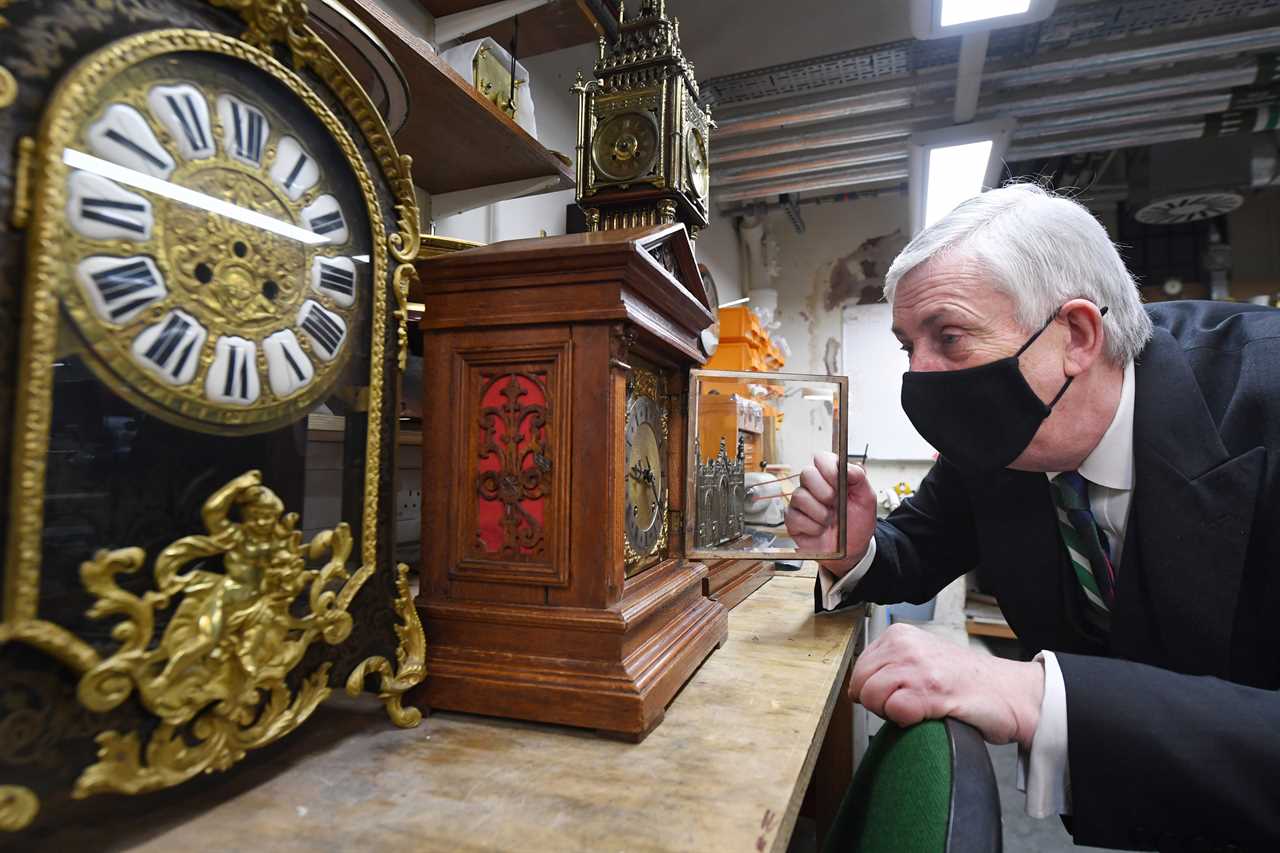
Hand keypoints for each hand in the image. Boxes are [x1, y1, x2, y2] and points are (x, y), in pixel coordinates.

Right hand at [784, 451, 876, 576]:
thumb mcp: (866, 499)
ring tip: (830, 521)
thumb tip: (845, 466)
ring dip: (820, 513)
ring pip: (799, 496)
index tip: (838, 481)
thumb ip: (858, 478)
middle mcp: (814, 486)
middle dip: (823, 491)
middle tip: (835, 504)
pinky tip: (819, 530)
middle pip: (806, 473)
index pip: (821, 458)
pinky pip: (794, 516)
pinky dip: (811, 527)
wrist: (852, 550)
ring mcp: (801, 502)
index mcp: (831, 477)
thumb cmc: (858, 523)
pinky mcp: (792, 519)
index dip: (827, 468)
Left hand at [851, 623, 1044, 747]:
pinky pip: (895, 712)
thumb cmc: (968, 682)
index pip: (858, 669)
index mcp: (900, 635)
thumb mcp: (922, 659)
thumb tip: (857, 689)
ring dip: (893, 713)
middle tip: (910, 705)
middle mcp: (906, 646)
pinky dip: (908, 722)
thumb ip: (890, 666)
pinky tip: (930, 714)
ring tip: (922, 709)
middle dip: (879, 703)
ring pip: (872, 697)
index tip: (898, 695)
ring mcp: (918, 667)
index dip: (873, 690)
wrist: (1013, 693)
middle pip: (860, 684)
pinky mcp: (932, 691)